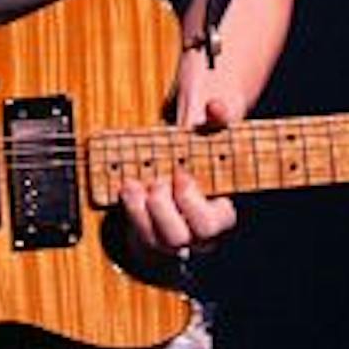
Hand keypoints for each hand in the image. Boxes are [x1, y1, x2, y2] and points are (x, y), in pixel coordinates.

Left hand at [119, 96, 239, 259]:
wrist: (186, 158)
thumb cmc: (204, 146)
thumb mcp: (213, 131)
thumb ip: (219, 117)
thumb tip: (215, 107)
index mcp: (221, 214)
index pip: (210, 224)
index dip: (191, 203)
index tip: (180, 174)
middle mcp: (198, 234)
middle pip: (179, 239)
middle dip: (162, 210)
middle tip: (157, 182)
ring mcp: (173, 237)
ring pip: (155, 241)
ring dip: (139, 212)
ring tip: (133, 184)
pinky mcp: (151, 232)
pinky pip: (138, 234)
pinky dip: (130, 210)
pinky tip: (127, 186)